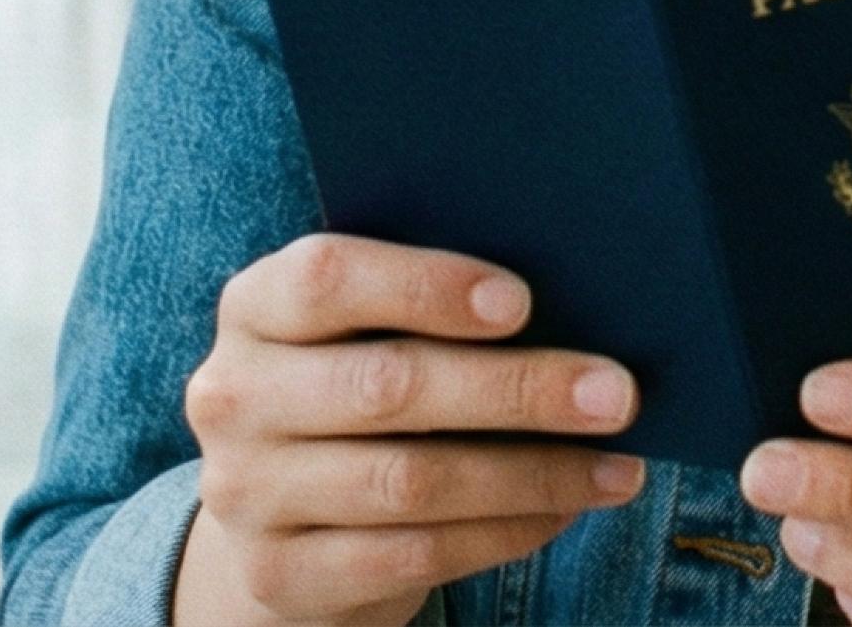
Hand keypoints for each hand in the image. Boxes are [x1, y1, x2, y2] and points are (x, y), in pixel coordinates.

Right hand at [176, 234, 646, 626]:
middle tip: (617, 393)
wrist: (276, 520)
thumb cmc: (354, 392)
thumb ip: (428, 310)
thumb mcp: (361, 335)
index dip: (425, 285)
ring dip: (532, 474)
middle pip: (386, 386)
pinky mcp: (282, 574)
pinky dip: (504, 532)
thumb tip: (577, 305)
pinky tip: (564, 510)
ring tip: (615, 466)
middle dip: (517, 389)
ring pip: (410, 481)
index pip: (326, 277)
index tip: (523, 303)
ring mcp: (248, 493)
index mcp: (253, 308)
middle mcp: (234, 397)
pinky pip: (414, 554)